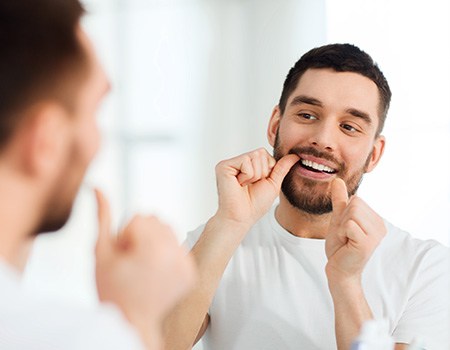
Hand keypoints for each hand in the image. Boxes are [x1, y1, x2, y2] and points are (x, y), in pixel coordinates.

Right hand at [94, 190, 195, 346]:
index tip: (123, 257)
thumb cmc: (112, 289)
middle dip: (141, 236)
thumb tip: (97, 188)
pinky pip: (178, 246)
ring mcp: (186, 264)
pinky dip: (166, 254)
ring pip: (168, 231)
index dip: (125, 236)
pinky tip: (155, 272)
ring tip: (144, 266)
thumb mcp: (101, 252)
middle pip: (156, 220)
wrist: (132, 321)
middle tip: (133, 262)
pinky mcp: (191, 272)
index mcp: (154, 248)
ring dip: (154, 242)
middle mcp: (175, 254)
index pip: (139, 217)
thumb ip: (102, 217)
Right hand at [214, 148, 298, 226]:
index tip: (258, 184)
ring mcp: (230, 163)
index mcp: (248, 165)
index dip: (268, 170)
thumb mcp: (273, 183)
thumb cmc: (255, 204)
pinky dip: (247, 176)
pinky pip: (245, 161)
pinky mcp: (224, 166)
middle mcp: (238, 162)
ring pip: (254, 156)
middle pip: (261, 153)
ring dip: (255, 175)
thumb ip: (282, 167)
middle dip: (262, 172)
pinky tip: (239, 184)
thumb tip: (295, 155)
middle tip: (250, 185)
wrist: (242, 217)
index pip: (265, 154)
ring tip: (244, 186)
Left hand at [325, 178, 385, 282]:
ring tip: (346, 240)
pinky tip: (347, 245)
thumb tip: (337, 180)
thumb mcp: (338, 219)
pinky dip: (341, 233)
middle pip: (355, 203)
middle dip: (342, 219)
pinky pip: (348, 224)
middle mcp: (380, 226)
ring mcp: (376, 235)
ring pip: (352, 213)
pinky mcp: (367, 243)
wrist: (339, 270)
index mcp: (376, 219)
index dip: (344, 214)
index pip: (356, 199)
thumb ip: (340, 200)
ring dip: (342, 226)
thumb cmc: (340, 247)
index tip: (346, 230)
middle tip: (345, 236)